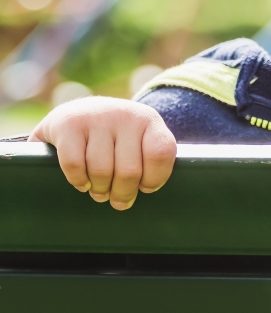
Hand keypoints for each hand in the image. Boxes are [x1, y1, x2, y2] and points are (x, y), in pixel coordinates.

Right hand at [28, 97, 176, 209]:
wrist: (77, 112)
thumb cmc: (115, 137)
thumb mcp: (139, 140)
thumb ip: (152, 159)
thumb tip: (153, 192)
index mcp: (149, 120)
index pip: (160, 154)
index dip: (154, 179)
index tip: (145, 188)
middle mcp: (125, 114)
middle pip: (129, 171)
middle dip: (123, 193)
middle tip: (118, 200)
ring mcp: (96, 117)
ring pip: (101, 171)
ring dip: (99, 190)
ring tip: (99, 191)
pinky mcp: (68, 124)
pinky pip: (75, 165)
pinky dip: (78, 180)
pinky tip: (82, 182)